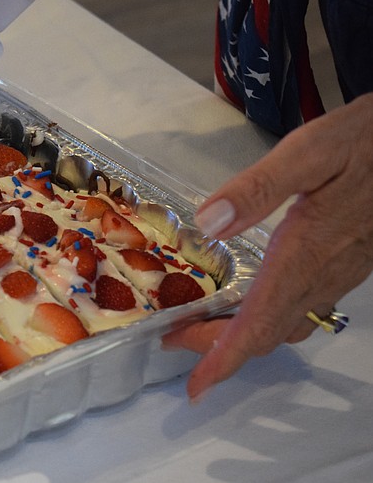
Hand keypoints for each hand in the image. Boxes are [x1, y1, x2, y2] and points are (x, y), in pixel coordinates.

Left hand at [163, 93, 372, 400]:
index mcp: (308, 250)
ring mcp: (339, 272)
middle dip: (218, 347)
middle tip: (175, 340)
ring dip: (242, 335)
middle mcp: (325, 273)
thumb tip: (209, 223)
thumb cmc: (361, 142)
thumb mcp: (309, 151)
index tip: (197, 385)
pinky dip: (267, 318)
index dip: (224, 356)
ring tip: (201, 326)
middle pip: (268, 331)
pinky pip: (303, 307)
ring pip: (287, 324)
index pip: (260, 321)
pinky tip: (249, 303)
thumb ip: (259, 187)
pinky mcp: (347, 264)